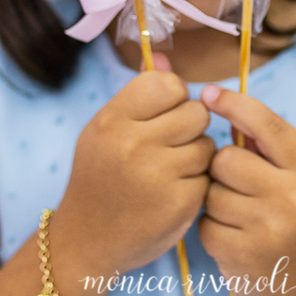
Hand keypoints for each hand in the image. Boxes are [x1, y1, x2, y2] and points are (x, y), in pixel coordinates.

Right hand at [52, 65, 214, 286]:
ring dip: (196, 155)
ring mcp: (158, 176)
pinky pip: (208, 176)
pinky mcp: (180, 204)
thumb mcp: (106, 129)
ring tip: (170, 168)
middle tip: (169, 144)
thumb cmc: (99, 176)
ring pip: (208, 145)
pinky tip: (173, 192)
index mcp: (112, 120)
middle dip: (189, 127)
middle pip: (196, 112)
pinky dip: (197, 183)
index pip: (167, 83)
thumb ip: (138, 93)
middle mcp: (133, 145)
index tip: (162, 114)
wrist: (87, 239)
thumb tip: (164, 55)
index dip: (173, 97)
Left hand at [197, 85, 295, 295]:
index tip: (208, 93)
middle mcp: (291, 199)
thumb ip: (269, 146)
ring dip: (217, 200)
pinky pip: (204, 225)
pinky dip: (213, 228)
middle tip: (240, 184)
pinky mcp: (241, 257)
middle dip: (225, 168)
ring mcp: (266, 231)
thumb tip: (227, 107)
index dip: (236, 104)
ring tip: (241, 214)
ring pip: (211, 193)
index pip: (269, 126)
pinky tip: (235, 236)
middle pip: (227, 160)